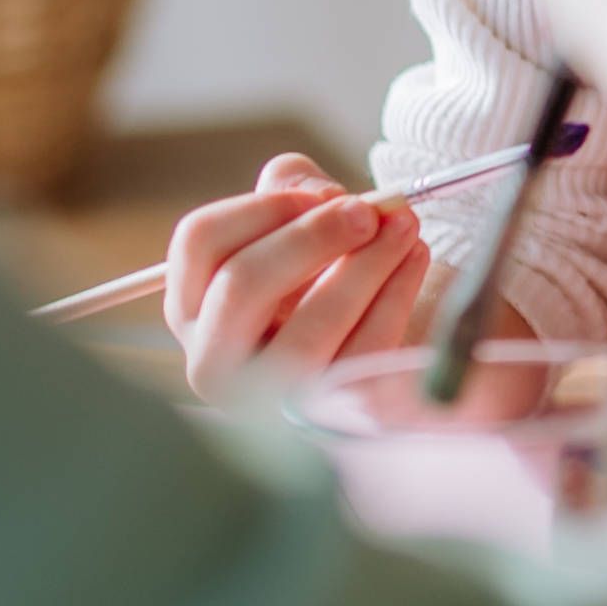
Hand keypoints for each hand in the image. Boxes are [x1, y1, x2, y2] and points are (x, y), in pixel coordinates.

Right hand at [159, 153, 529, 402]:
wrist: (357, 350)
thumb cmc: (312, 275)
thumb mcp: (290, 222)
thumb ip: (294, 186)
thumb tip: (328, 198)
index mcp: (191, 304)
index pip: (200, 241)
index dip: (263, 206)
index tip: (321, 193)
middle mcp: (212, 358)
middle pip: (242, 286)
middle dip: (312, 238)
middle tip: (367, 213)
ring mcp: (264, 399)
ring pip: (306, 335)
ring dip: (364, 269)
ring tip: (404, 228)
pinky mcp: (325, 419)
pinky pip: (361, 359)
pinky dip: (394, 300)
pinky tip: (415, 261)